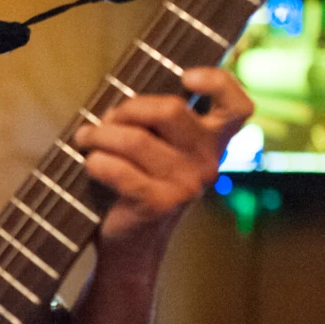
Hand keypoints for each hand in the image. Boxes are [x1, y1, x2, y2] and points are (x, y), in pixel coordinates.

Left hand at [74, 67, 252, 249]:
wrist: (128, 246)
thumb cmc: (134, 185)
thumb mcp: (153, 148)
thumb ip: (151, 121)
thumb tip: (117, 105)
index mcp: (213, 144)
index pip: (238, 107)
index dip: (218, 82)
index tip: (186, 77)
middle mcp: (208, 163)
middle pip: (171, 109)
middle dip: (127, 109)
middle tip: (104, 122)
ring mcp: (187, 185)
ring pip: (135, 138)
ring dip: (100, 136)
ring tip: (86, 140)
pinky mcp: (160, 204)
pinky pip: (118, 167)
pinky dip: (96, 161)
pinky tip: (90, 164)